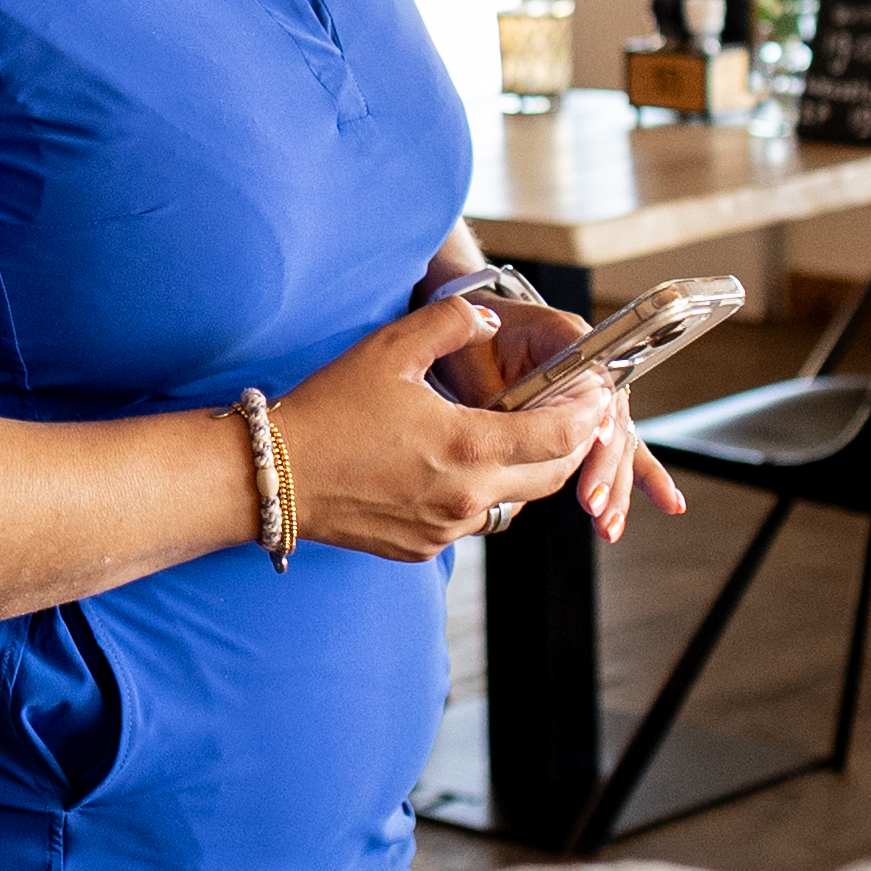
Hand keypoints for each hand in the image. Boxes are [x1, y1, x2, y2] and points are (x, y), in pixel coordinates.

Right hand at [275, 295, 600, 564]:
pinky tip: (464, 463)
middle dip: (570, 443)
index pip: (560, 437)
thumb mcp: (391, 348)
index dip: (588, 414)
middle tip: (573, 412)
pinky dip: (484, 492)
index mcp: (468, 447)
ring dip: (527, 469)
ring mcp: (446, 529)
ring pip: (515, 500)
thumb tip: (491, 323)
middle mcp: (467, 498)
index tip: (597, 394)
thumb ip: (452, 323)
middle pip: (550, 475)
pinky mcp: (422, 548)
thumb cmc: (329, 409)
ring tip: (521, 434)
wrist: (273, 477)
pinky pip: (475, 520)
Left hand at [432, 290, 691, 543]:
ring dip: (616, 486)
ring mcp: (597, 397)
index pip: (592, 378)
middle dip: (604, 465)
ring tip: (607, 525)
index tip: (596, 441)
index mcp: (566, 338)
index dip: (594, 413)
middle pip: (611, 418)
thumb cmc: (474, 341)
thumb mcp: (473, 358)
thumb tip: (501, 437)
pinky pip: (621, 450)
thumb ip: (494, 393)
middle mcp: (593, 367)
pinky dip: (642, 479)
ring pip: (618, 443)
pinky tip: (670, 504)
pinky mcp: (593, 421)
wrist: (477, 335)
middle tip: (592, 503)